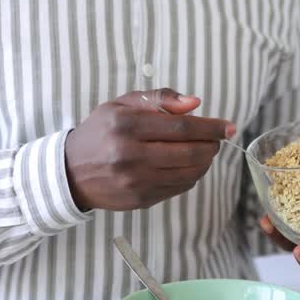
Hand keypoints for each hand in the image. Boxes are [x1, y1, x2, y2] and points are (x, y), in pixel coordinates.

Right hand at [64, 88, 235, 211]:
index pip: (181, 126)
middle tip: (217, 138)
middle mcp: (131, 155)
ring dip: (205, 161)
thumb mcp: (122, 104)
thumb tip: (195, 103)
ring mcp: (136, 182)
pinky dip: (191, 176)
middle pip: (189, 152)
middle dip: (212, 145)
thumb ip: (159, 99)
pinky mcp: (140, 200)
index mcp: (127, 126)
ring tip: (204, 150)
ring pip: (189, 173)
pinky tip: (187, 165)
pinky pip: (179, 188)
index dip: (210, 127)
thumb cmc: (101, 131)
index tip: (228, 126)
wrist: (70, 171)